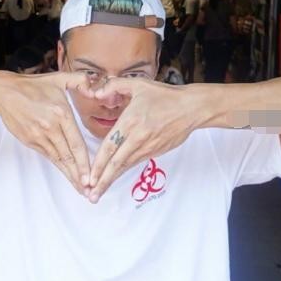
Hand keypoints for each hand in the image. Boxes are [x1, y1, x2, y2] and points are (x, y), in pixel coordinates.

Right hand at [0, 72, 94, 193]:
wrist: (5, 93)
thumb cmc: (34, 85)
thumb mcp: (59, 79)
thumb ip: (81, 82)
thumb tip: (96, 87)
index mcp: (61, 113)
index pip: (76, 143)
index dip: (84, 163)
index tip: (91, 177)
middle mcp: (51, 127)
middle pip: (68, 156)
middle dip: (79, 176)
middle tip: (90, 191)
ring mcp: (39, 136)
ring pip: (58, 159)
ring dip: (69, 175)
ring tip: (80, 189)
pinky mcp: (30, 141)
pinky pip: (48, 156)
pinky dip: (58, 166)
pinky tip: (66, 174)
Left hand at [86, 79, 210, 202]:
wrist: (191, 108)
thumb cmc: (164, 96)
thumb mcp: (138, 85)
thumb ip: (114, 86)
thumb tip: (95, 93)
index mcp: (130, 121)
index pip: (110, 146)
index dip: (98, 164)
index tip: (89, 178)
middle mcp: (138, 138)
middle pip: (116, 163)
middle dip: (102, 180)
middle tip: (91, 196)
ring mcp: (148, 147)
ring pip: (125, 166)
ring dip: (112, 180)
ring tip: (99, 193)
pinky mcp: (156, 151)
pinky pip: (135, 162)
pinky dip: (124, 172)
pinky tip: (115, 178)